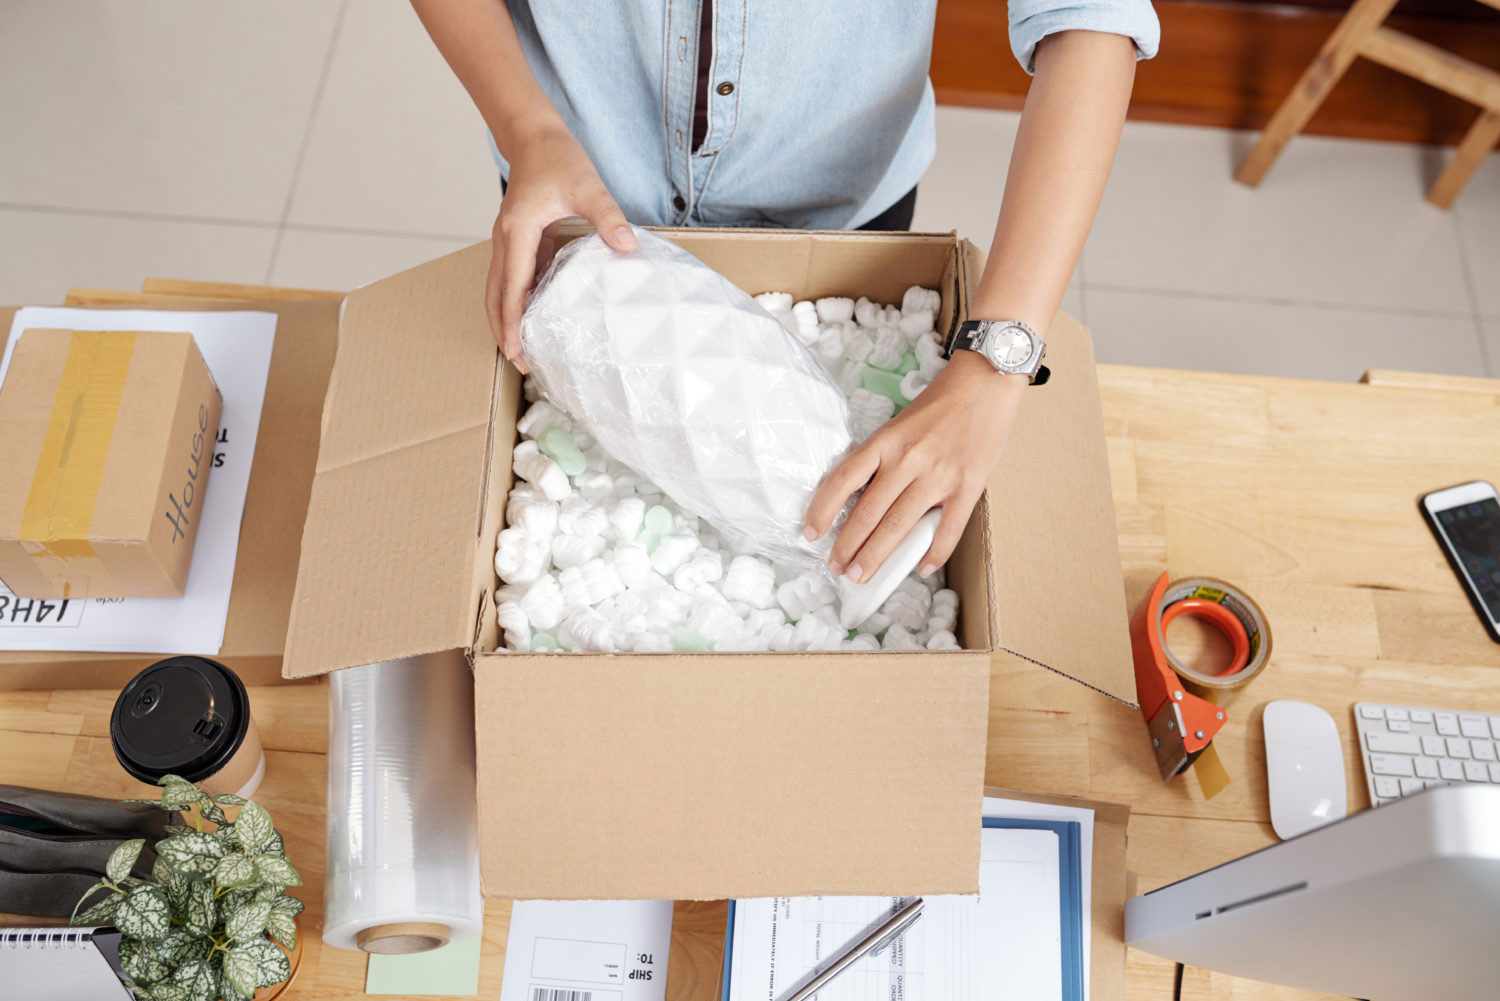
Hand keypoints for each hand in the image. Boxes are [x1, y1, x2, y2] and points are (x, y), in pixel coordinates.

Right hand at [487, 122, 636, 370]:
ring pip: (499, 289)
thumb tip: (626, 245)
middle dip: (503, 330)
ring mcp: (510, 241)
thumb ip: (607, 216)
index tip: (515, 349)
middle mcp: (506, 240)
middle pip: (495, 295)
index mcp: (518, 231)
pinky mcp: (520, 241)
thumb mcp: (588, 186)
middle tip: (519, 363)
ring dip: (507, 319)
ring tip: (522, 350)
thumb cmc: (558, 158)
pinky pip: (513, 278)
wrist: (536, 136)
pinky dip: (518, 302)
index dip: (512, 320)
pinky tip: (535, 319)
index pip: (511, 285)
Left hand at [803, 351, 1026, 581]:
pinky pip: (948, 529)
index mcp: (885, 441)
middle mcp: (908, 459)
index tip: (810, 533)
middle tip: (837, 568)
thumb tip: (860, 498)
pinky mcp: (968, 486)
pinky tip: (921, 568)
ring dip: (876, 556)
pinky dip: (934, 553)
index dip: (822, 511)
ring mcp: (939, 475)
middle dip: (848, 547)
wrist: (986, 382)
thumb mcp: (898, 425)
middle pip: (868, 514)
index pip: (842, 481)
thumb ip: (882, 458)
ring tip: (861, 575)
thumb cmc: (941, 402)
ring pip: (899, 526)